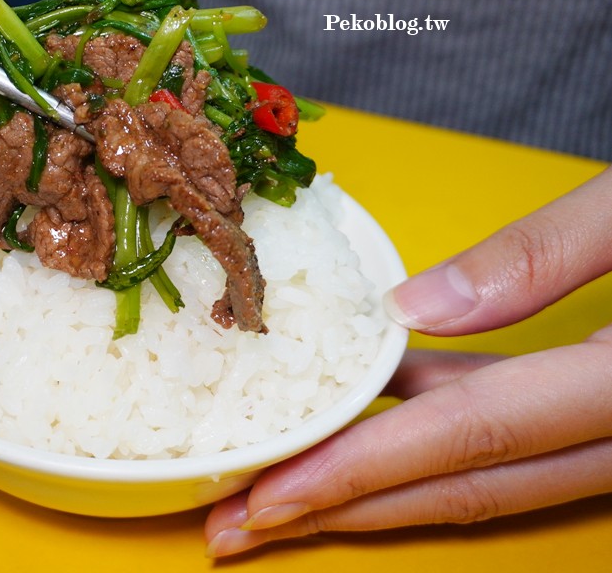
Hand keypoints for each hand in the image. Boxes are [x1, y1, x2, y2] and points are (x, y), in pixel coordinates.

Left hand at [205, 166, 611, 556]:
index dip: (357, 476)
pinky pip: (524, 439)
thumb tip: (414, 307)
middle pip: (463, 485)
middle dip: (342, 510)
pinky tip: (388, 410)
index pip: (467, 440)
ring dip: (383, 481)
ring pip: (492, 474)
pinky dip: (447, 433)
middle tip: (239, 526)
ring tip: (288, 480)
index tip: (262, 501)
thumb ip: (544, 255)